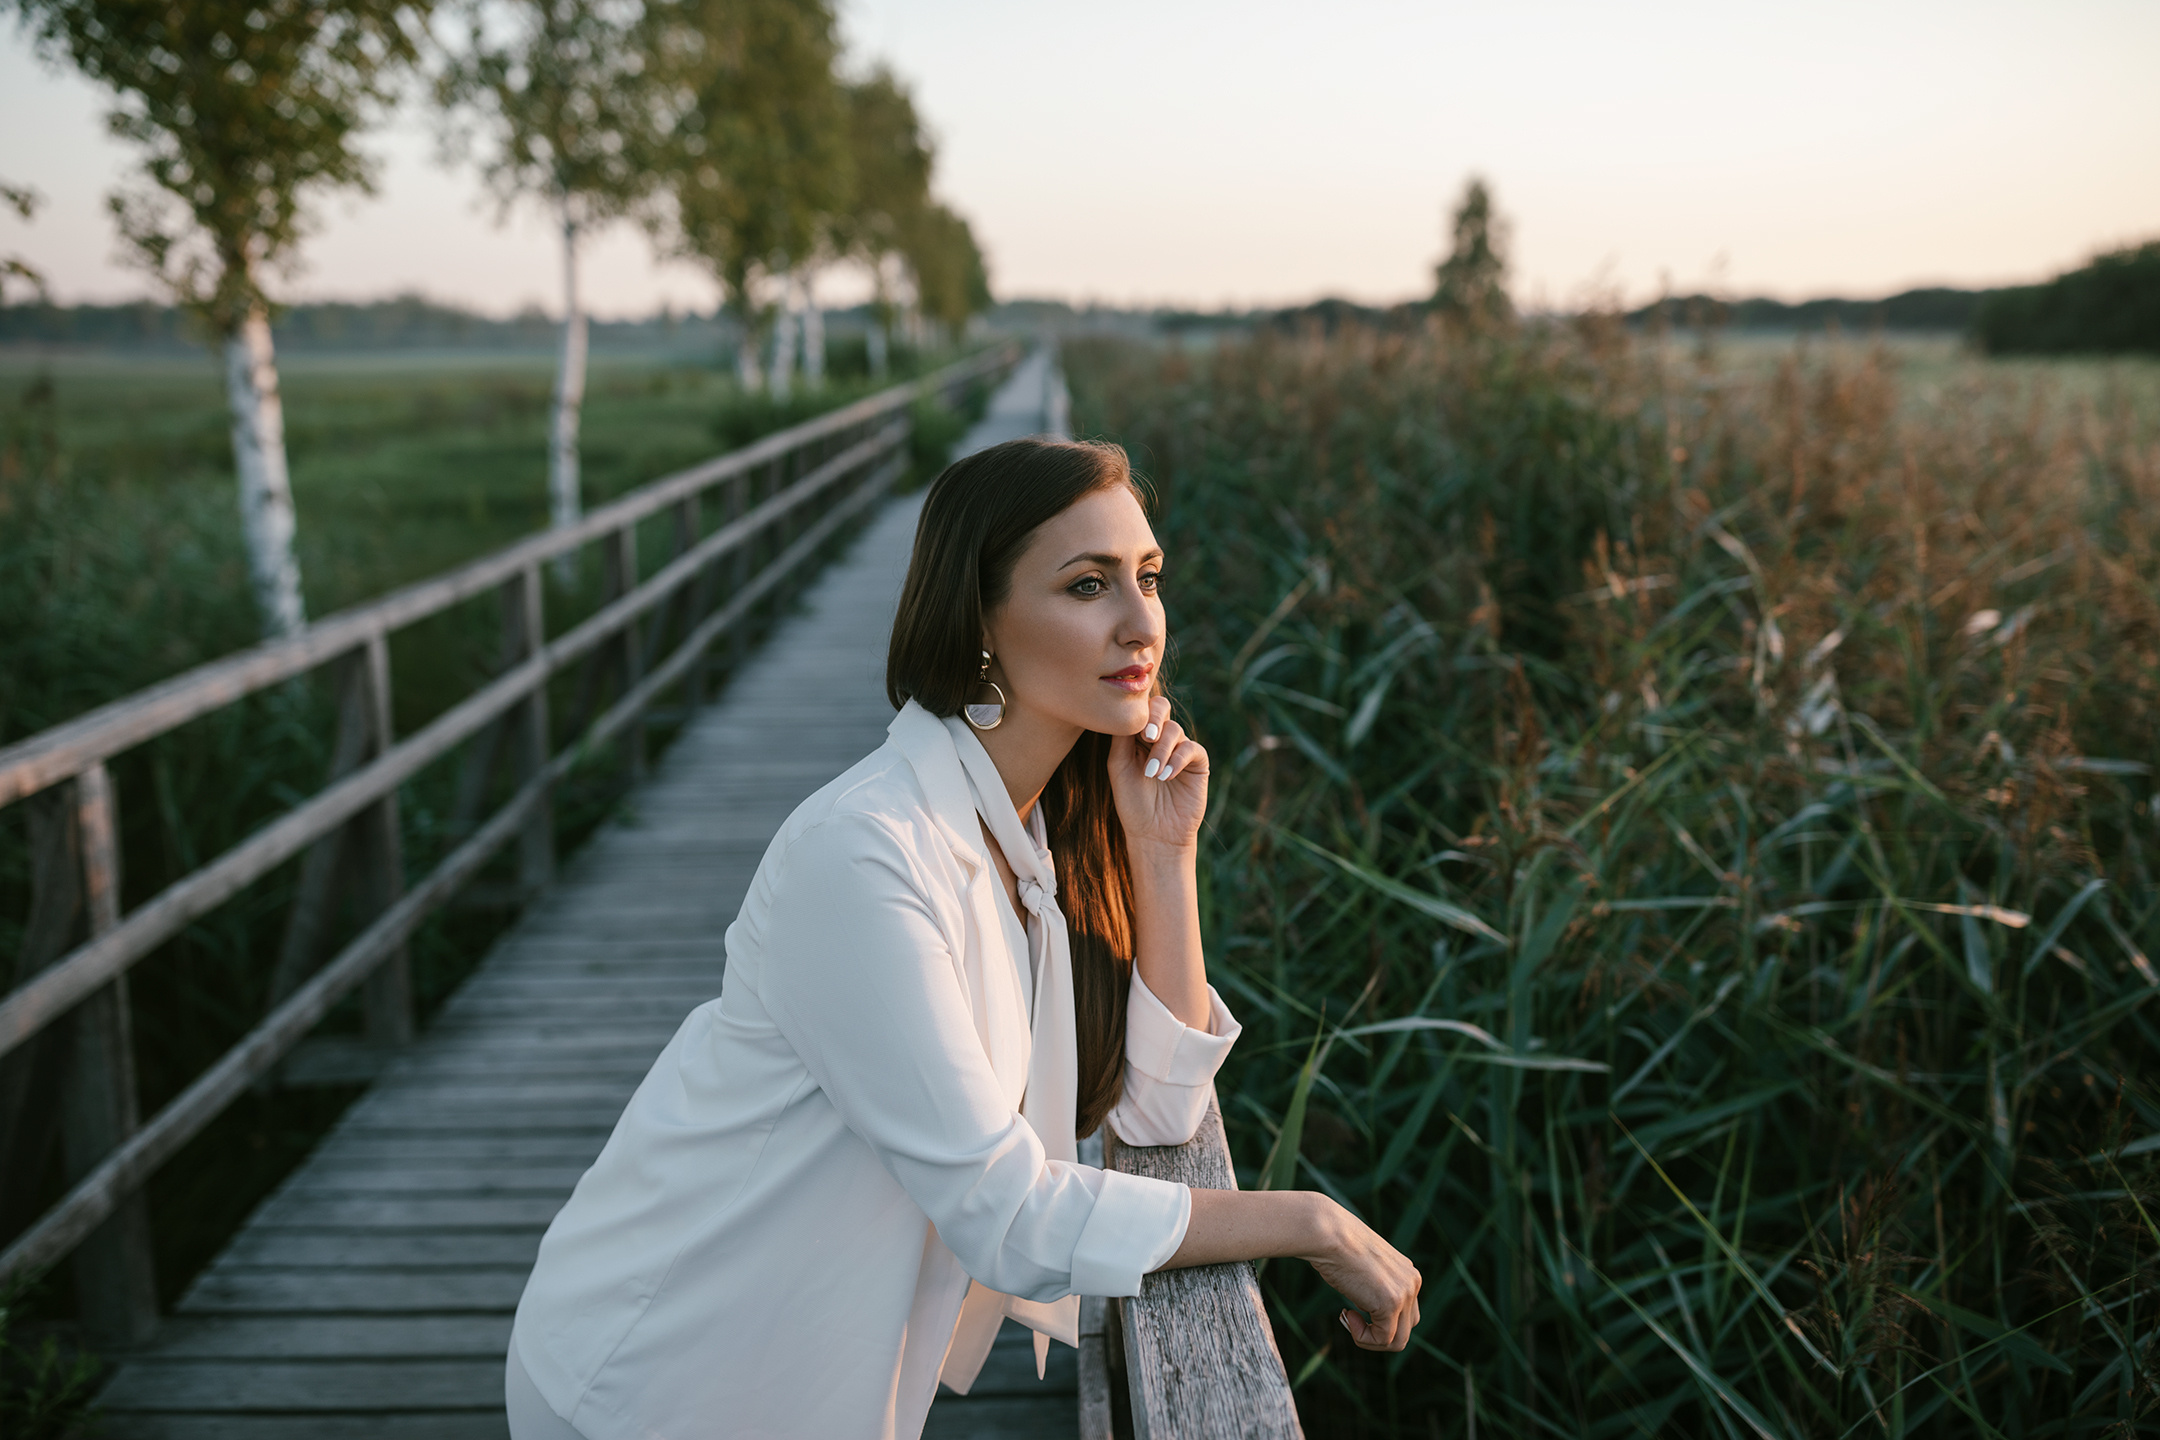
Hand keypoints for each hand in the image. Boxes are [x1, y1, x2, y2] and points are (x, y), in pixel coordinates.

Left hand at [1108, 694, 1207, 855]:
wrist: (1154, 834)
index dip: (1138, 714)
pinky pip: (1191, 749)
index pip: (1140, 710)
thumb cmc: (1132, 802)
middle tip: (1148, 737)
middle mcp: (1160, 739)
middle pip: (1161, 707)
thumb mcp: (1119, 767)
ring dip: (1162, 750)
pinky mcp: (1198, 763)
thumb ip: (1121, 738)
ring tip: (1153, 774)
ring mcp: (1180, 749)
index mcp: (1138, 737)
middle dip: (1154, 718)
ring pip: (1174, 730)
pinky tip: (1166, 776)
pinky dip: (1177, 760)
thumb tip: (1128, 711)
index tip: (1134, 732)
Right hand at [1303, 1201, 1422, 1351]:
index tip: (1352, 1309)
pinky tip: (1346, 1315)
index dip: (1379, 1320)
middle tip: (1350, 1318)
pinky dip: (1362, 1337)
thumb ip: (1376, 1287)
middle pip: (1406, 1329)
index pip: (1405, 1314)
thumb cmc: (1336, 1247)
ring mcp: (1404, 1293)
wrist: (1328, 1233)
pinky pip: (1383, 1340)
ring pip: (1398, 1341)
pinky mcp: (1390, 1303)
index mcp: (1408, 1273)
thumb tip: (1373, 1314)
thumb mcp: (1365, 1269)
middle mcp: (1413, 1282)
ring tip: (1348, 1319)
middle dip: (1377, 1333)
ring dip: (1370, 1339)